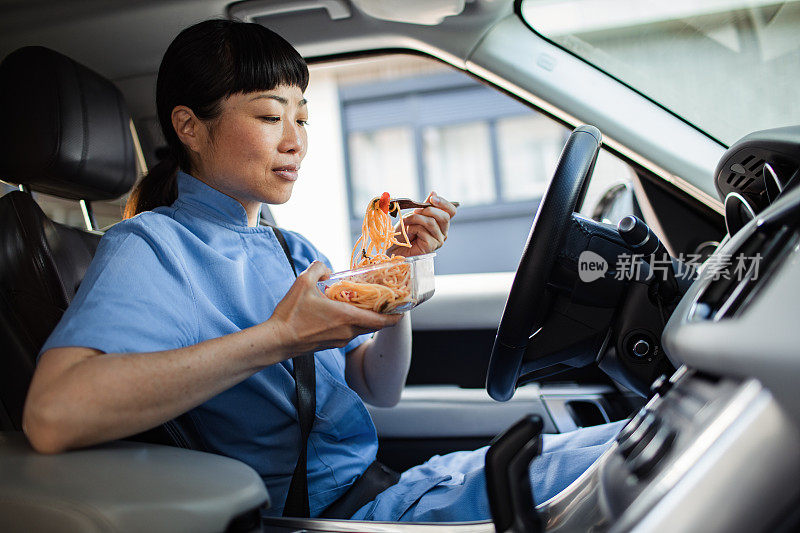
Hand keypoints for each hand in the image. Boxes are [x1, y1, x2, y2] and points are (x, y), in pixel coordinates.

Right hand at [268, 261, 401, 354]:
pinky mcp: (331, 344)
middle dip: (382, 314)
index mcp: (346, 317)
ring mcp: (339, 340)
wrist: (277, 340)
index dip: (395, 315)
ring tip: (365, 304)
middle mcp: (347, 331)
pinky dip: (354, 323)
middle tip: (385, 301)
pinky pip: (349, 333)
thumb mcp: (303, 282)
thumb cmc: (291, 314)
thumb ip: (318, 268)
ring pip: (361, 329)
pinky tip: (344, 312)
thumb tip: (326, 268)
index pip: (381, 321)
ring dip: (367, 318)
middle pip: (374, 325)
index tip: (403, 308)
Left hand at [389, 192, 456, 257]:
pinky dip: (412, 229)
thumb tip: (434, 193)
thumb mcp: (414, 214)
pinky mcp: (431, 247)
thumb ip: (425, 206)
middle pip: (445, 217)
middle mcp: (443, 232)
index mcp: (441, 222)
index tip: (432, 198)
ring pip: (432, 223)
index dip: (443, 203)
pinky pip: (424, 232)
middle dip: (428, 210)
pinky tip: (408, 232)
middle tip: (415, 211)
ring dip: (415, 219)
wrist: (394, 246)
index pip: (451, 211)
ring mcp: (438, 240)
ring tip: (406, 221)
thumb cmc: (404, 231)